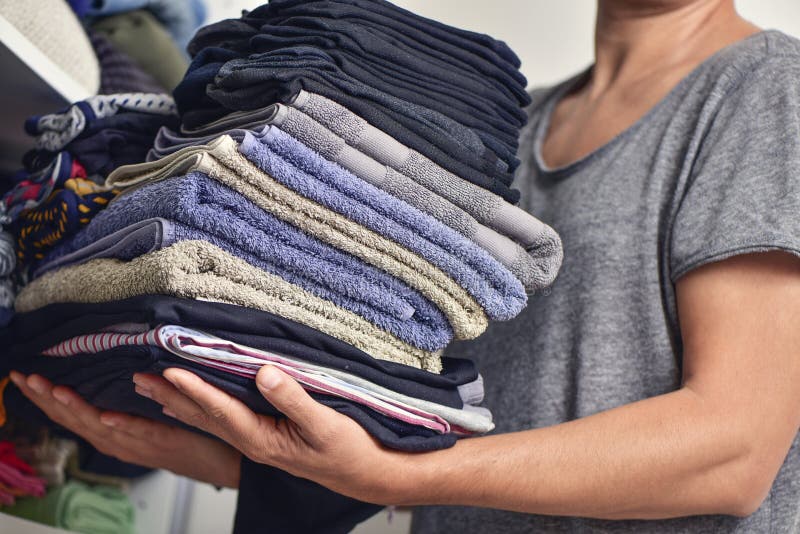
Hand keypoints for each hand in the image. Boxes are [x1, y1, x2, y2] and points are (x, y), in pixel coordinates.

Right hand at [9, 371, 240, 487]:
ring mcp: (140, 444)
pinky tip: (105, 416)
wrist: (215, 460)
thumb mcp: (144, 417)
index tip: (24, 378)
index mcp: (113, 435)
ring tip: (54, 390)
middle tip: (25, 378)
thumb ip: (126, 401)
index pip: (72, 416)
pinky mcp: (165, 441)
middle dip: (48, 400)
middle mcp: (120, 442)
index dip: (45, 399)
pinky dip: (121, 425)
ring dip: (76, 408)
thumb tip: (111, 371)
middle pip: (77, 421)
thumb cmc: (180, 435)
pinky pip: (140, 433)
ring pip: (101, 427)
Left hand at [134, 366, 421, 503]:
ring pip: (208, 420)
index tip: (170, 370)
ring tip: (150, 388)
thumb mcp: (324, 424)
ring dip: (178, 402)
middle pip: (203, 417)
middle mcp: (252, 442)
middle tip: (138, 377)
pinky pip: (221, 421)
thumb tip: (264, 373)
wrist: (363, 474)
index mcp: (263, 439)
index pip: (221, 411)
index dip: (195, 390)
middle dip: (170, 396)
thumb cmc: (348, 450)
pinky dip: (199, 408)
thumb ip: (293, 399)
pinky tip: (188, 404)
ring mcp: (256, 441)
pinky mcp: (264, 436)